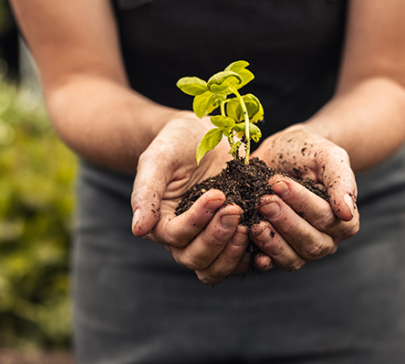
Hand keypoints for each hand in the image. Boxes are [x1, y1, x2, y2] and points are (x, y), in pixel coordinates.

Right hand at [131, 115, 250, 284]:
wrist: (203, 135)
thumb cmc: (176, 143)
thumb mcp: (157, 159)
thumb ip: (145, 192)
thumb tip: (138, 230)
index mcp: (160, 222)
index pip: (175, 236)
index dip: (196, 220)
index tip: (217, 194)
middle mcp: (183, 239)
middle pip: (195, 259)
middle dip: (217, 238)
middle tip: (235, 209)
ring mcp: (209, 241)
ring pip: (215, 269)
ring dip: (233, 253)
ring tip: (249, 225)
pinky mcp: (232, 237)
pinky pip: (240, 261)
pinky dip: (252, 256)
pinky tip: (265, 236)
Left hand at [248, 125, 359, 270]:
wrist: (282, 153)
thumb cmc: (308, 152)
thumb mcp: (327, 155)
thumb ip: (341, 180)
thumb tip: (346, 212)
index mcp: (345, 220)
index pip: (326, 217)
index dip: (302, 203)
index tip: (279, 184)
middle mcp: (326, 240)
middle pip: (311, 242)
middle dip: (285, 222)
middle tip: (264, 201)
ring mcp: (301, 250)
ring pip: (292, 258)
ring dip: (272, 242)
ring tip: (253, 223)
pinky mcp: (277, 253)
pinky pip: (271, 264)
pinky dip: (260, 257)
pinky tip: (247, 244)